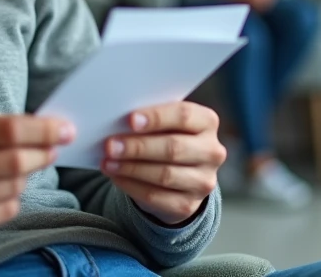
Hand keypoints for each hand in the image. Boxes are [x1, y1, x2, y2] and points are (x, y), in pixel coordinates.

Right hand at [0, 109, 72, 243]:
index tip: (65, 129)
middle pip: (18, 161)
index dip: (44, 129)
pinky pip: (6, 209)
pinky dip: (12, 195)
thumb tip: (39, 128)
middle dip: (45, 153)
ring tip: (19, 166)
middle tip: (53, 147)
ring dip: (28, 174)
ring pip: (15, 186)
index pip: (9, 129)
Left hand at [102, 102, 224, 225]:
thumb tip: (119, 123)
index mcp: (207, 122)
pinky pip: (156, 196)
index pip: (184, 115)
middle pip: (174, 147)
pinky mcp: (188, 205)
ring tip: (108, 161)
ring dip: (131, 168)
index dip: (157, 118)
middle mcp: (212, 151)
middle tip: (110, 145)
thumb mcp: (164, 124)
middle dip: (138, 147)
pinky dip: (131, 186)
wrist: (177, 177)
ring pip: (164, 175)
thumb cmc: (164, 138)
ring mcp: (203, 181)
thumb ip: (149, 120)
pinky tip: (115, 176)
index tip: (130, 120)